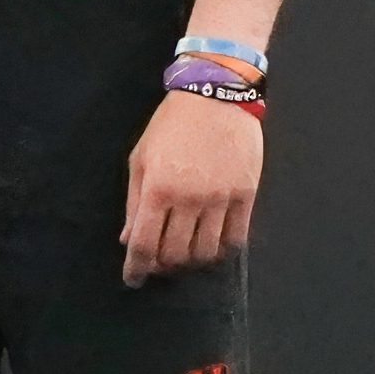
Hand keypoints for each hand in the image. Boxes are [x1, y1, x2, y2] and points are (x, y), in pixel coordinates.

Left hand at [119, 88, 262, 287]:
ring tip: (186, 253)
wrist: (216, 93)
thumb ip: (134, 201)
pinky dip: (222, 250)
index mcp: (158, 188)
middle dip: (163, 266)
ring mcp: (221, 198)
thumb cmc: (172, 124)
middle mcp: (189, 198)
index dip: (136, 268)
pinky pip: (236, 239)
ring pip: (206, 252)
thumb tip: (128, 239)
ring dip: (192, 261)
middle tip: (160, 262)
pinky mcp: (246, 195)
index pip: (143, 244)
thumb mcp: (142, 157)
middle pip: (175, 254)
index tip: (134, 279)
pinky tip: (213, 244)